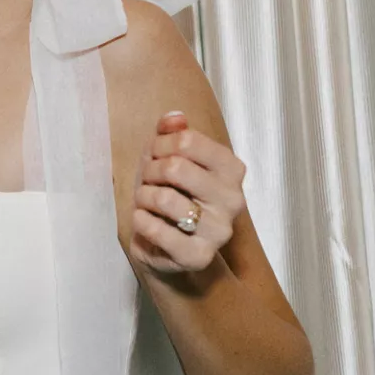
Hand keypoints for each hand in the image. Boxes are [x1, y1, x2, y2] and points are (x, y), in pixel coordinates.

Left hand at [128, 112, 246, 275]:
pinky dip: (140, 221)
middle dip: (150, 171)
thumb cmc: (170, 195)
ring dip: (143, 197)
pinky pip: (156, 230)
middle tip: (148, 181)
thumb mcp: (168, 158)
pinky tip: (145, 222)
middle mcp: (233, 199)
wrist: (169, 249)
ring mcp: (219, 230)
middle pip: (175, 167)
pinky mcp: (199, 256)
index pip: (187, 140)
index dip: (159, 144)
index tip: (155, 155)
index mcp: (231, 169)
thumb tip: (174, 117)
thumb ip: (172, 134)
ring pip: (165, 198)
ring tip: (147, 202)